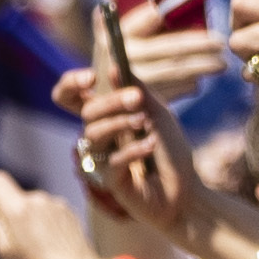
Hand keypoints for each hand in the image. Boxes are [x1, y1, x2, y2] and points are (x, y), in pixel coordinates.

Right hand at [0, 173, 108, 258]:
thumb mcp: (5, 250)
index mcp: (18, 208)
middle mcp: (37, 199)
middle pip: (13, 196)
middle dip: (6, 214)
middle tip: (12, 242)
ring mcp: (55, 204)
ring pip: (30, 206)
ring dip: (26, 221)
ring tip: (34, 248)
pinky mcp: (68, 211)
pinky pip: (47, 212)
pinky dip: (42, 224)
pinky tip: (48, 245)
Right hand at [57, 66, 211, 242]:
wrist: (187, 192)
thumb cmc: (171, 152)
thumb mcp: (159, 114)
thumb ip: (138, 90)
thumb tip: (113, 66)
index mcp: (105, 116)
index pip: (70, 97)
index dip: (71, 84)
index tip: (92, 77)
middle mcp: (98, 136)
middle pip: (86, 112)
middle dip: (111, 101)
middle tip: (137, 98)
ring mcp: (101, 159)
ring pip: (93, 134)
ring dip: (120, 123)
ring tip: (145, 123)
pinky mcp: (110, 181)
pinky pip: (111, 160)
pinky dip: (133, 149)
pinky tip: (151, 145)